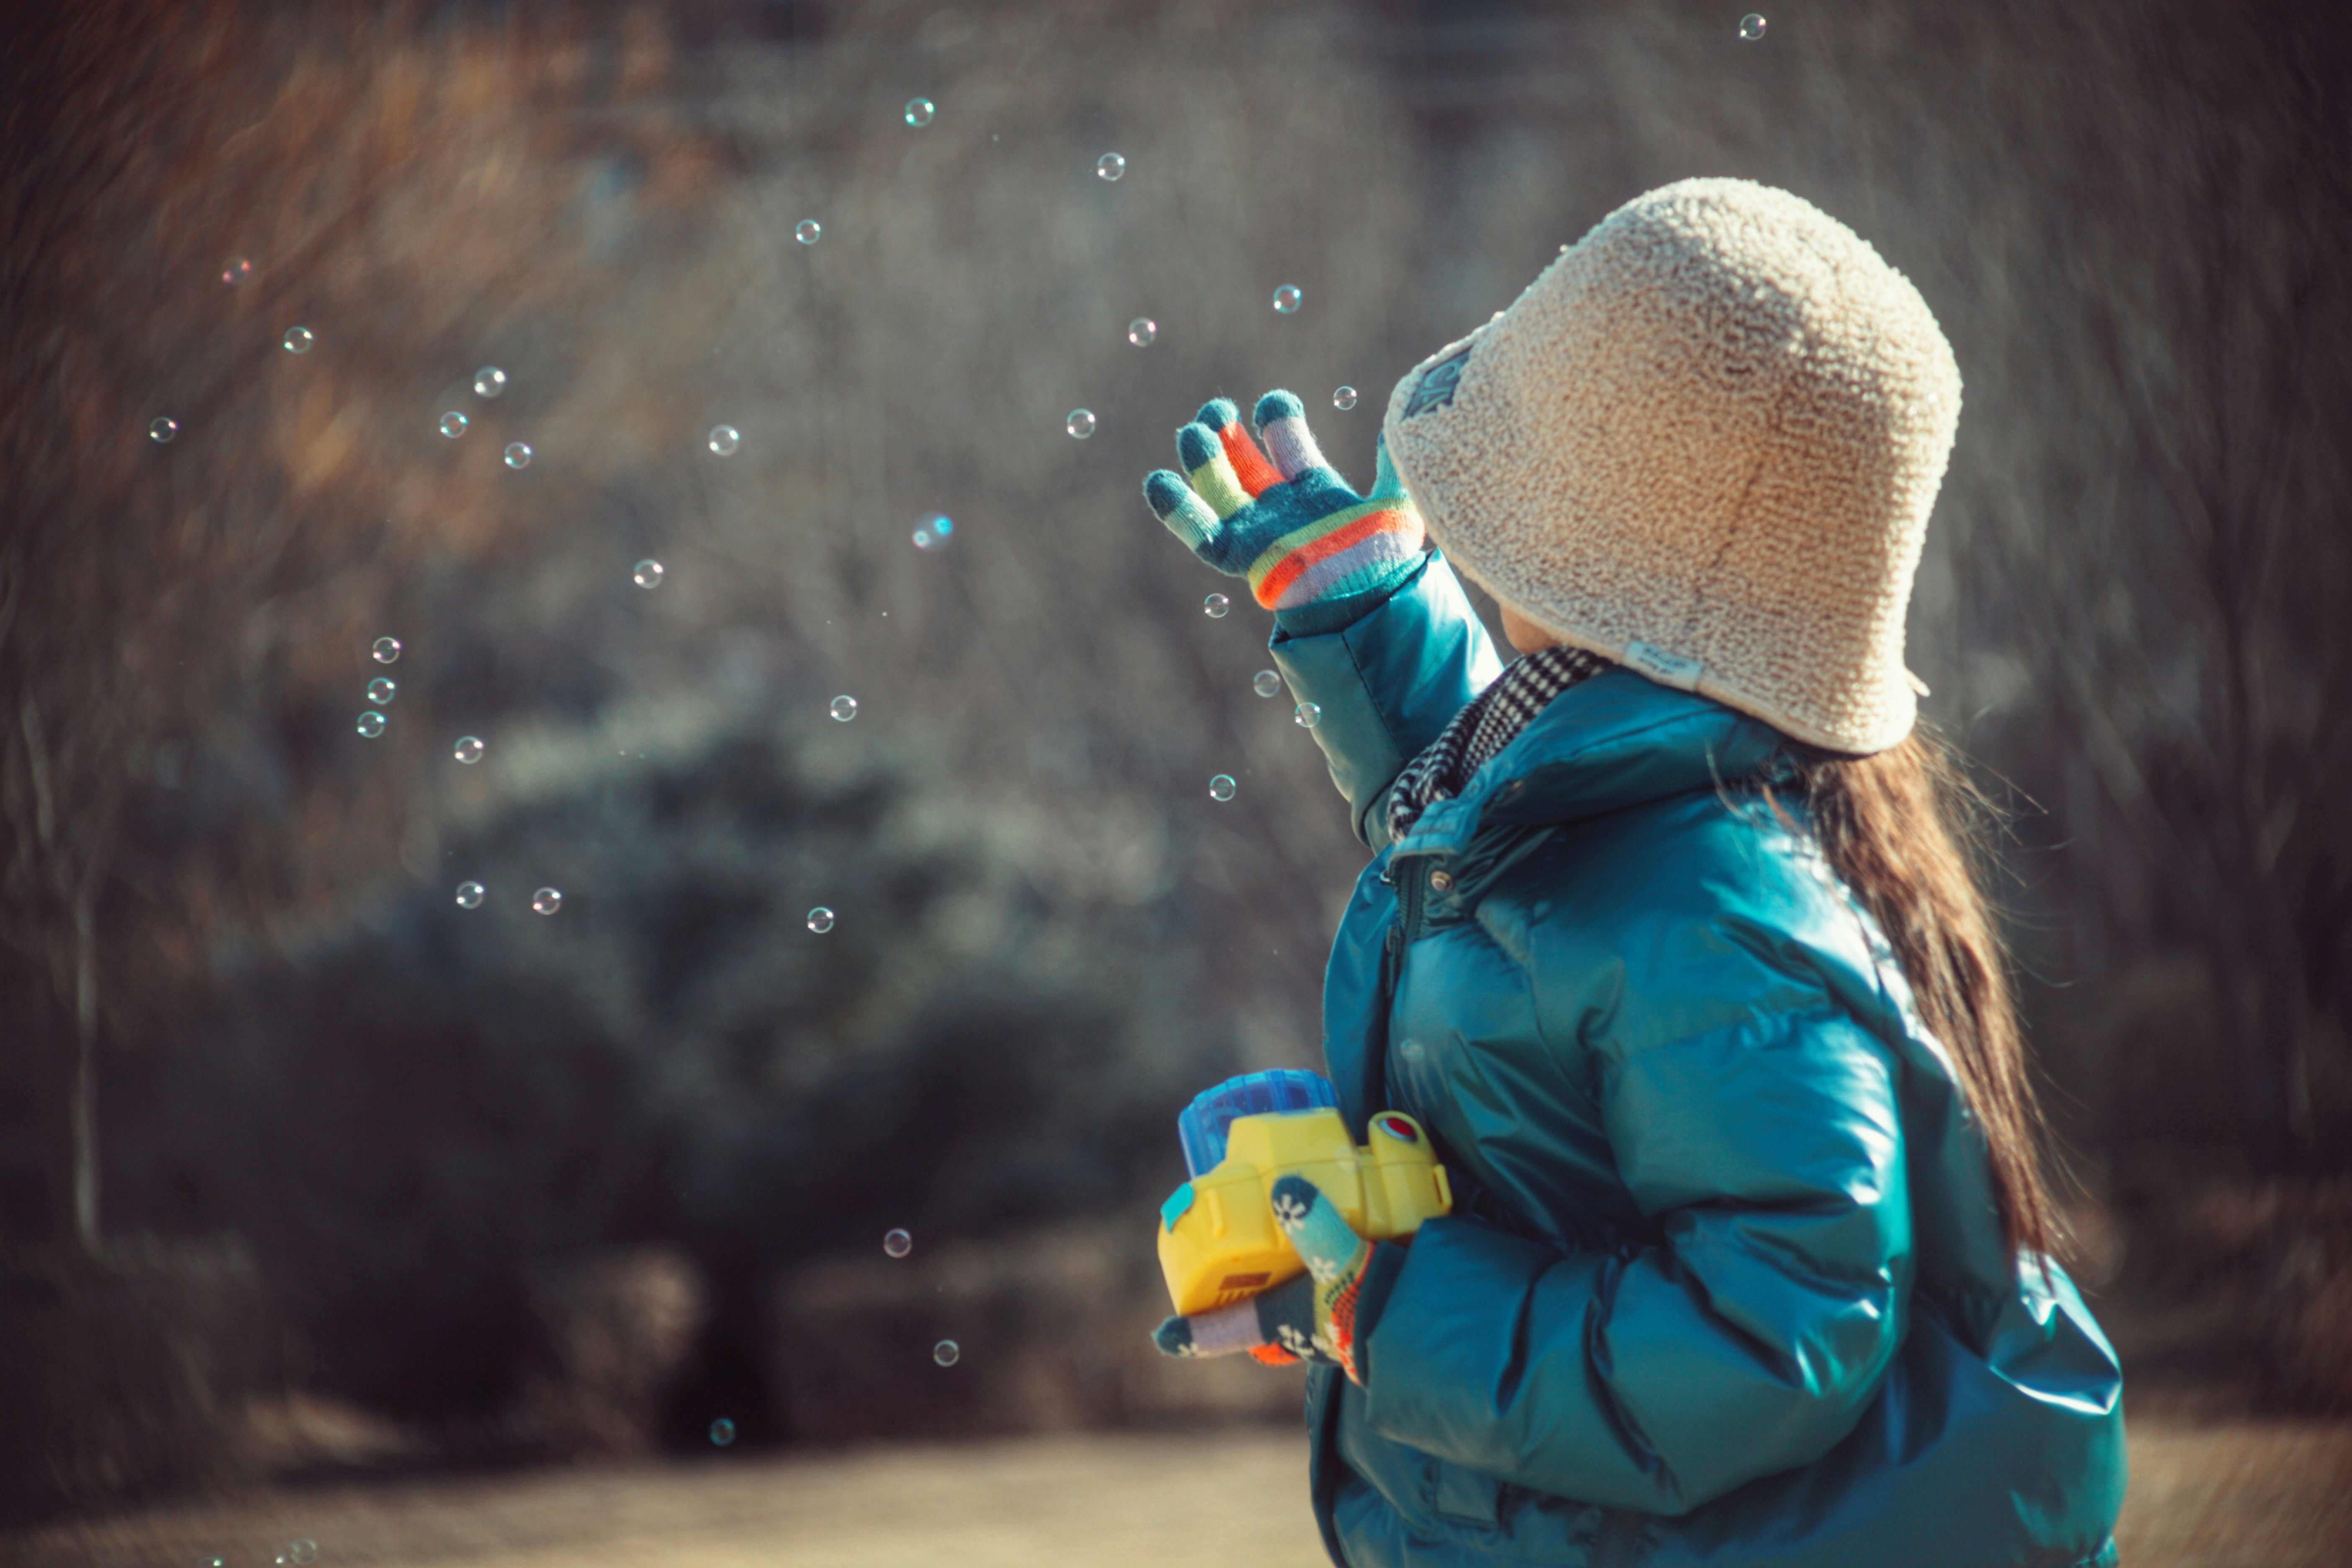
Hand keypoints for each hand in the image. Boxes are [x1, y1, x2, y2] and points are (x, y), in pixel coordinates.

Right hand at [1142, 392, 1424, 615]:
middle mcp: (1280, 508)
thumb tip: (1397, 433)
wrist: (1365, 603)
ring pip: (1219, 488)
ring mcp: (1257, 531)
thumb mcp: (1396, 509)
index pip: (1287, 443)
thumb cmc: (1383, 562)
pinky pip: (1201, 534)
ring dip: (1203, 459)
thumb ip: (1392, 469)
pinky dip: (1178, 511)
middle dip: (1226, 431)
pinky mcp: (1240, 556)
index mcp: (1313, 490)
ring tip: (1194, 432)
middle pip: (1243, 461)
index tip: (1273, 404)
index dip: (1278, 417)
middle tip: (1217, 408)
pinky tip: (1158, 482)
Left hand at [1150, 1173, 1377, 1382]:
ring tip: (1280, 1218)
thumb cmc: (1385, 1309)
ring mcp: (1333, 1312)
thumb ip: (1317, 1227)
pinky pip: (1333, 1272)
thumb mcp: (1348, 1266)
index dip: (1191, 1333)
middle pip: (1256, 1306)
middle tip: (1224, 1242)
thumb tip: (1284, 1188)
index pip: (1226, 1329)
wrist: (1450, 1326)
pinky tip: (1344, 1216)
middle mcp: (1302, 1321)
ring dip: (1286, 1260)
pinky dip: (1330, 1246)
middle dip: (1240, 1281)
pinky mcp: (1364, 1295)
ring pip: (1294, 1289)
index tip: (1161, 1335)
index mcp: (1284, 1319)